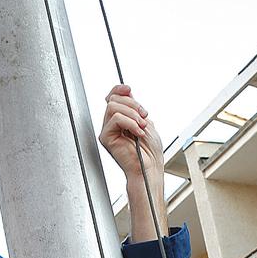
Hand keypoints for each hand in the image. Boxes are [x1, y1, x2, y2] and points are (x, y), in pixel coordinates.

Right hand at [99, 85, 165, 241]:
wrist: (150, 168)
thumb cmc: (150, 152)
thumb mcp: (145, 122)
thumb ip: (135, 108)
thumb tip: (128, 93)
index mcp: (122, 119)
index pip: (113, 97)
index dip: (120, 89)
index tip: (129, 89)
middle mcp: (112, 124)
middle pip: (114, 99)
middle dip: (133, 104)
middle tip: (144, 116)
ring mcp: (108, 131)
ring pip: (113, 107)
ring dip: (133, 114)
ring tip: (142, 127)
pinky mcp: (106, 138)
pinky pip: (115, 119)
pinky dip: (130, 123)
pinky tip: (137, 132)